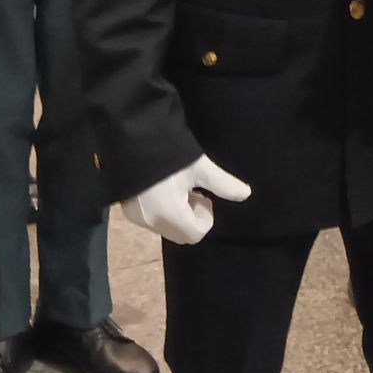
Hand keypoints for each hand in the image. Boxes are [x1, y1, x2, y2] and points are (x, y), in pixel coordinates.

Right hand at [121, 155, 250, 244]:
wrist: (134, 137)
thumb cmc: (171, 153)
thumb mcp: (201, 168)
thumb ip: (224, 184)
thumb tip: (246, 193)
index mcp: (169, 215)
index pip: (195, 234)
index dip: (206, 217)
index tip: (205, 195)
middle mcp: (150, 222)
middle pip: (180, 234)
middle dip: (192, 217)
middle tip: (194, 192)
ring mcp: (136, 218)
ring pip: (166, 228)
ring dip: (178, 214)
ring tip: (179, 187)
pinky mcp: (127, 210)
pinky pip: (152, 220)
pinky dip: (163, 211)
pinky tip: (164, 188)